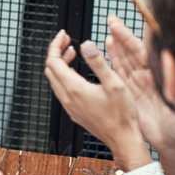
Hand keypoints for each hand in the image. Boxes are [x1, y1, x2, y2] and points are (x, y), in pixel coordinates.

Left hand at [42, 29, 148, 171]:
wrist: (123, 139)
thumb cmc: (122, 115)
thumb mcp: (114, 83)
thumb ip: (98, 62)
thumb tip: (85, 44)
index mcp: (74, 89)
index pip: (53, 61)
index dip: (55, 44)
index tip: (63, 34)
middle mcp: (67, 98)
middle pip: (51, 69)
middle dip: (56, 51)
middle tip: (67, 40)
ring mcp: (69, 106)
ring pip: (55, 79)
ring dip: (61, 64)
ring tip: (73, 52)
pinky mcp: (74, 111)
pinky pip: (61, 89)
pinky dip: (65, 76)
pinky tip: (78, 73)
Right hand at [104, 15, 174, 163]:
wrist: (173, 146)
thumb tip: (170, 59)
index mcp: (160, 78)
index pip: (144, 52)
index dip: (132, 38)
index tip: (125, 26)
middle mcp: (149, 78)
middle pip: (133, 52)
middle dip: (122, 35)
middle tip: (112, 20)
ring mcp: (139, 85)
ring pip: (125, 60)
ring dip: (116, 45)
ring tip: (109, 30)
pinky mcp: (129, 94)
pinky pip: (119, 73)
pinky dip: (112, 60)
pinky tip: (107, 49)